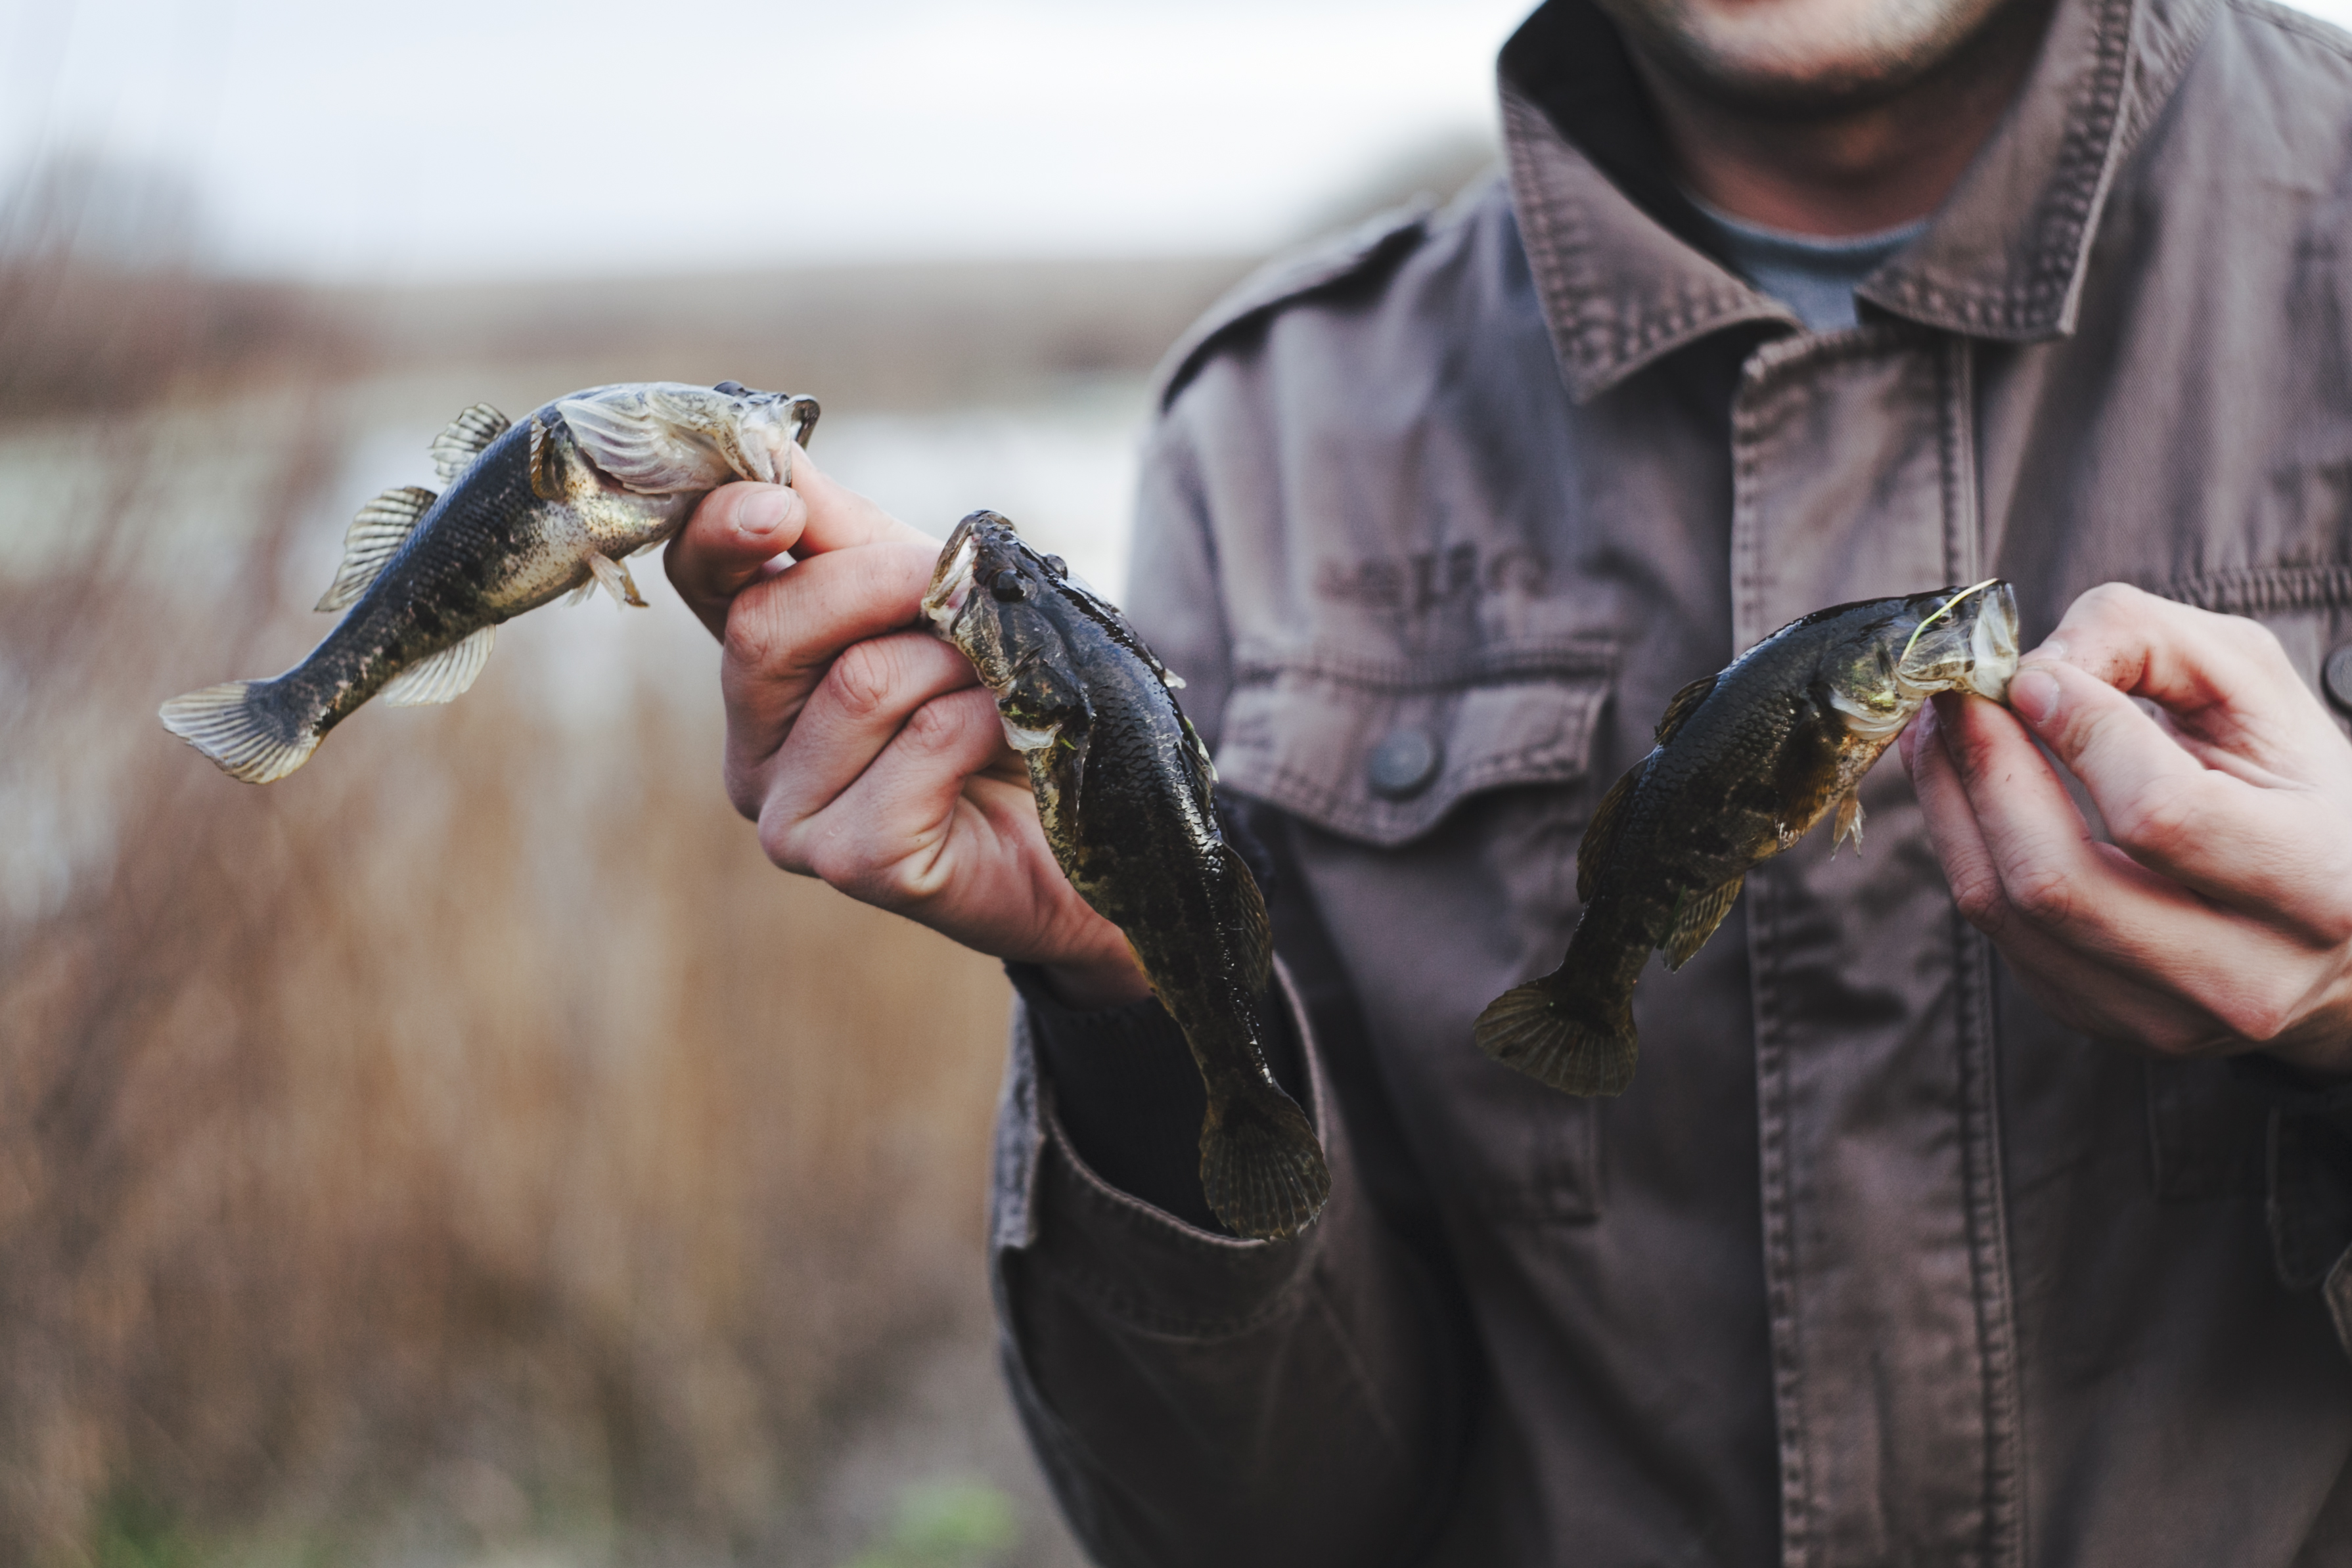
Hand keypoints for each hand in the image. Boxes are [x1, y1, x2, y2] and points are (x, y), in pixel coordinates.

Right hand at [663, 451, 1150, 1007]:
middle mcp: (755, 745)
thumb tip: (771, 453)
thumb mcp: (932, 600)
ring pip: (859, 683)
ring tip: (996, 691)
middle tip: (957, 590)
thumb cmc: (1010, 708)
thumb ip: (846, 535)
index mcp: (765, 667)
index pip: (700, 577)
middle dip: (883, 583)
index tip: (777, 504)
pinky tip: (1007, 744)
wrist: (1098, 827)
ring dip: (957, 665)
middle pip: (767, 625)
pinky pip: (920, 749)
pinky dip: (983, 724)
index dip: (721, 528)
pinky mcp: (851, 862)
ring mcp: (791, 815)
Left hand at [1900, 582, 2351, 1075]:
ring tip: (1936, 730)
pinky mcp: (2103, 1019)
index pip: (2164, 813)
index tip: (2033, 675)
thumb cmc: (2291, 783)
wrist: (2336, 923)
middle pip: (2060, 879)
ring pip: (2009, 910)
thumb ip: (2150, 644)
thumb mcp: (2255, 686)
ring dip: (1952, 804)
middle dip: (1986, 768)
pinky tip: (1959, 787)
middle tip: (1954, 696)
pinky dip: (1961, 847)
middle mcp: (2249, 975)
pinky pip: (1997, 935)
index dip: (2082, 733)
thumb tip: (2033, 672)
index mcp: (2321, 882)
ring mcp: (2169, 1016)